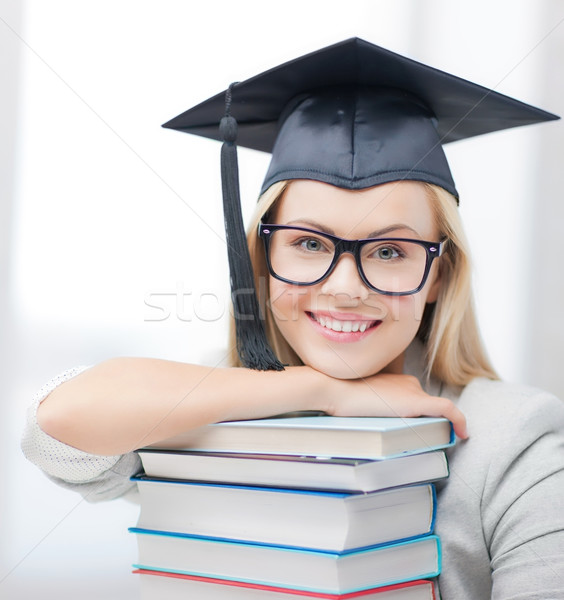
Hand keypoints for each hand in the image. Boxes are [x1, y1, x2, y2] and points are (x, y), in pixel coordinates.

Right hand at [323, 372, 467, 438]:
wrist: (334, 390)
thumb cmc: (339, 398)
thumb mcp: (358, 403)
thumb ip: (373, 410)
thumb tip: (376, 431)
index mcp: (395, 381)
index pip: (412, 402)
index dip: (417, 418)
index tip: (415, 432)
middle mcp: (407, 383)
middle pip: (424, 409)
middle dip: (425, 425)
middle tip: (419, 443)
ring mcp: (412, 391)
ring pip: (432, 413)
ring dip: (434, 428)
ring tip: (432, 443)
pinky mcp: (416, 402)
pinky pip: (447, 409)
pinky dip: (459, 420)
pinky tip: (464, 433)